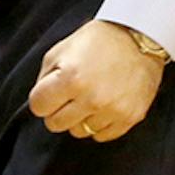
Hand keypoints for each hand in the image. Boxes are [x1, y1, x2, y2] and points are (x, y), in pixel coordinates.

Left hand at [27, 20, 164, 142]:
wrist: (136, 39)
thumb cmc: (95, 42)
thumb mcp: (60, 51)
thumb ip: (44, 78)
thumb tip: (40, 103)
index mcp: (70, 78)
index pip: (38, 106)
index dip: (40, 100)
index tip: (48, 95)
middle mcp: (91, 98)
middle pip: (56, 124)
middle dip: (56, 112)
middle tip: (65, 99)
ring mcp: (112, 110)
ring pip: (79, 131)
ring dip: (79, 118)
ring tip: (87, 99)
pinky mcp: (130, 118)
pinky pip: (102, 136)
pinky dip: (98, 124)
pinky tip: (101, 107)